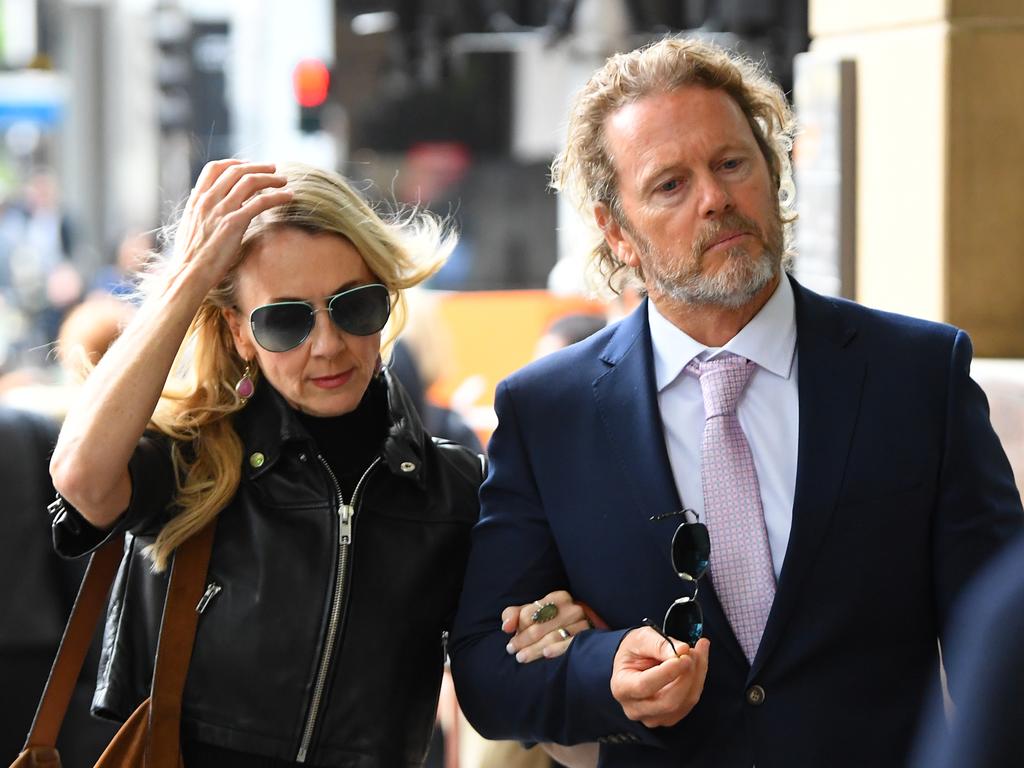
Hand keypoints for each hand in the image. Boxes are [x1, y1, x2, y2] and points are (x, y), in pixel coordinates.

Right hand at [173, 159, 292, 284]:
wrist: (189, 273)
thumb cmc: (191, 256)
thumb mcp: (189, 226)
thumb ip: (198, 210)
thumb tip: (198, 197)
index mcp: (197, 199)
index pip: (214, 168)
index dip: (235, 163)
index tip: (249, 165)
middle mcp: (208, 200)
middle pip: (236, 171)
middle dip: (258, 167)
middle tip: (274, 169)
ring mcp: (221, 210)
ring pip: (250, 182)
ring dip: (271, 179)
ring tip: (284, 181)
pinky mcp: (234, 223)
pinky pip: (260, 202)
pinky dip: (277, 196)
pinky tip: (288, 197)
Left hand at [501, 590, 593, 662]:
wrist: (582, 631)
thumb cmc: (552, 621)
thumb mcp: (533, 613)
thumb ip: (514, 615)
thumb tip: (506, 627)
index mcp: (558, 598)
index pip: (530, 613)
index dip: (519, 627)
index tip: (511, 637)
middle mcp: (572, 608)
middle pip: (540, 627)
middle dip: (523, 640)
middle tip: (512, 650)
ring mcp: (582, 623)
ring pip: (553, 637)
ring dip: (534, 649)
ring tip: (521, 657)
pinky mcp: (588, 638)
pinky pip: (570, 644)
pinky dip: (558, 649)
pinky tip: (546, 654)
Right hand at [610, 627, 708, 727]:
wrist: (635, 663)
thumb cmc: (635, 650)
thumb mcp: (641, 638)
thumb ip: (659, 643)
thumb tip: (682, 650)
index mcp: (622, 687)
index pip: (645, 686)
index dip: (668, 673)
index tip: (685, 657)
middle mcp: (635, 708)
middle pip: (669, 701)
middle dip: (687, 675)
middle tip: (693, 651)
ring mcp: (653, 717)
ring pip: (685, 702)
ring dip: (696, 675)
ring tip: (697, 651)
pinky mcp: (669, 718)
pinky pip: (691, 702)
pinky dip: (698, 681)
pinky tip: (697, 663)